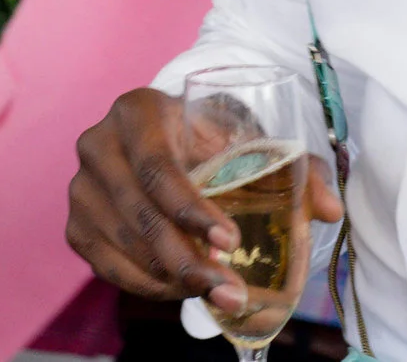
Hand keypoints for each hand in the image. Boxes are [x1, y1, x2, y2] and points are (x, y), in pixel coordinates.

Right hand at [67, 88, 342, 307]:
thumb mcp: (247, 140)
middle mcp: (98, 144)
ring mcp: (80, 187)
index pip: (158, 168)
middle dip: (189, 261)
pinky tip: (182, 290)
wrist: (161, 140)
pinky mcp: (76, 224)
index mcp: (138, 111)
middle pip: (141, 215)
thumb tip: (330, 210)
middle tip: (232, 290)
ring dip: (171, 279)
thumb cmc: (208, 138)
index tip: (231, 243)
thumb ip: (293, 169)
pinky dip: (146, 284)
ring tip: (218, 294)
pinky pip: (108, 266)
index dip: (193, 211)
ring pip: (124, 246)